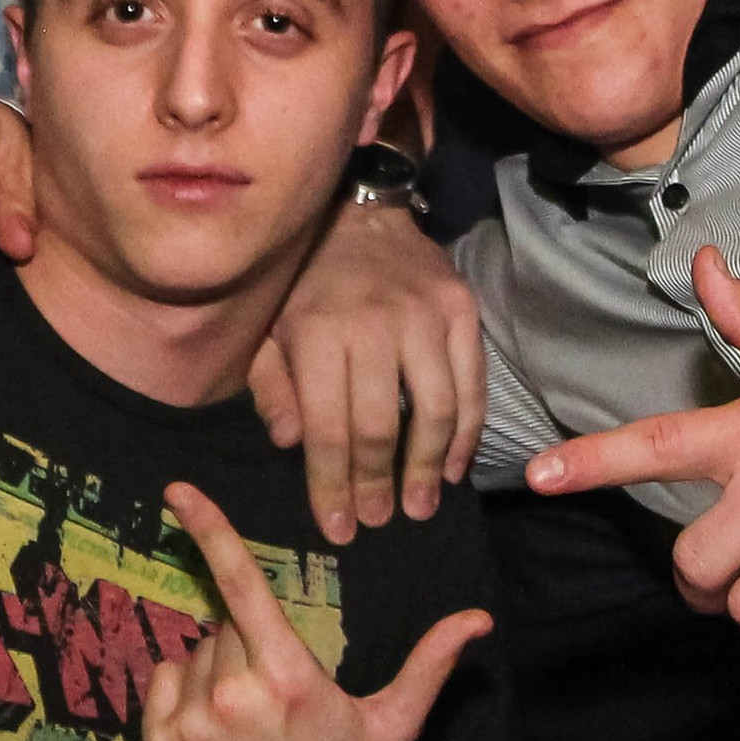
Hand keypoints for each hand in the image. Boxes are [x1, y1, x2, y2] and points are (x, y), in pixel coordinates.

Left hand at [142, 481, 487, 740]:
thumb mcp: (394, 725)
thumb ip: (431, 663)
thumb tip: (480, 618)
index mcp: (291, 679)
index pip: (244, 586)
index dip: (211, 530)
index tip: (179, 491)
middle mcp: (236, 696)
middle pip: (228, 625)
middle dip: (250, 644)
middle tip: (276, 698)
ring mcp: (193, 723)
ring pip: (198, 653)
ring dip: (220, 671)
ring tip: (250, 723)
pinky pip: (165, 680)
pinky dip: (185, 692)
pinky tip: (218, 731)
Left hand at [248, 203, 485, 543]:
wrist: (359, 211)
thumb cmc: (304, 282)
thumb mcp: (267, 328)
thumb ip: (272, 386)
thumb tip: (289, 442)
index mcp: (318, 332)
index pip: (329, 429)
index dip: (333, 486)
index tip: (339, 528)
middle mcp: (374, 324)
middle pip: (381, 427)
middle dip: (379, 485)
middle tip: (381, 520)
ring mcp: (425, 316)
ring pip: (436, 410)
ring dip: (428, 467)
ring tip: (420, 505)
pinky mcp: (462, 308)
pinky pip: (472, 383)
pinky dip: (467, 431)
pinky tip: (454, 464)